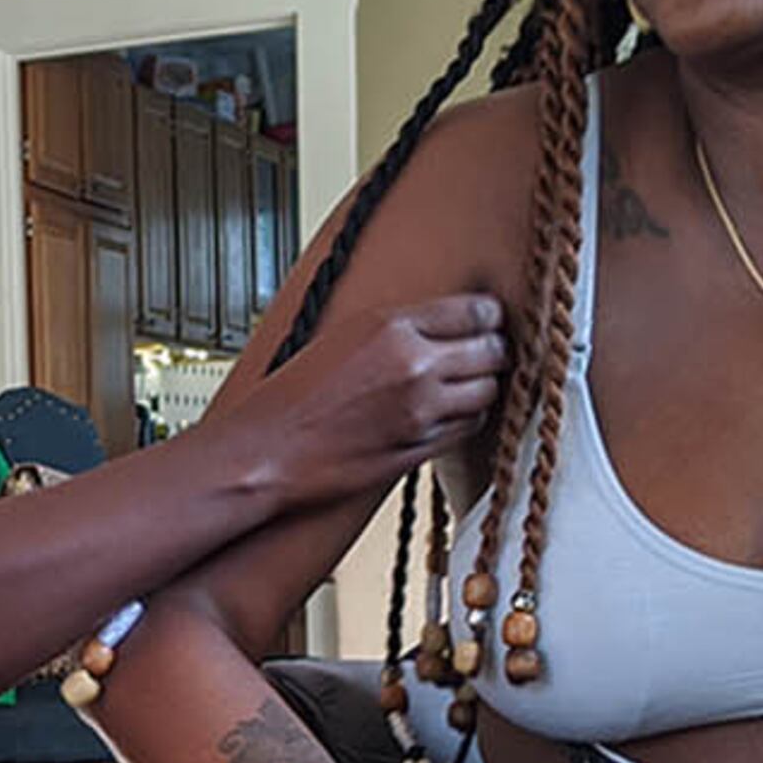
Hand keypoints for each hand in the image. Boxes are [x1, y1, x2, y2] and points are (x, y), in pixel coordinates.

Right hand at [240, 292, 505, 503]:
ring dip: (484, 387)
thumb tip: (443, 325)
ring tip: (469, 385)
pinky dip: (467, 419)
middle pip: (493, 350)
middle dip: (495, 351)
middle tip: (489, 353)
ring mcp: (421, 410)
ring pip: (489, 392)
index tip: (490, 321)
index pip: (475, 311)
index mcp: (391, 326)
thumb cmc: (291, 398)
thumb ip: (398, 328)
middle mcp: (413, 365)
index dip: (489, 317)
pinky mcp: (421, 447)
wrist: (268, 452)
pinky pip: (469, 427)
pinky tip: (450, 413)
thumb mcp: (344, 336)